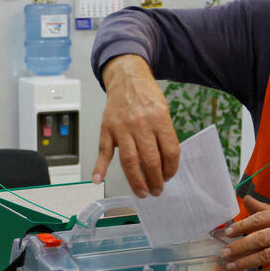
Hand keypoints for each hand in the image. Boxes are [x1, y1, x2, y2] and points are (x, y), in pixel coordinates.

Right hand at [93, 55, 180, 197]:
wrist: (126, 78)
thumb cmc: (147, 96)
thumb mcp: (163, 110)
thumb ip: (163, 134)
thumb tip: (163, 163)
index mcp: (159, 119)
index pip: (170, 151)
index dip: (171, 168)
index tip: (169, 177)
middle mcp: (140, 124)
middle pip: (150, 160)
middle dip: (155, 180)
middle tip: (157, 190)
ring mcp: (122, 128)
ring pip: (130, 161)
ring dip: (136, 181)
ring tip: (143, 193)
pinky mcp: (107, 129)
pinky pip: (104, 151)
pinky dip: (99, 167)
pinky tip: (98, 180)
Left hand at [221, 196, 269, 270]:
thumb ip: (266, 208)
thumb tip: (246, 199)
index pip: (260, 219)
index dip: (242, 226)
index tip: (228, 232)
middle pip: (260, 239)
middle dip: (240, 247)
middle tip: (225, 253)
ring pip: (266, 256)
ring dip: (246, 263)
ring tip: (232, 267)